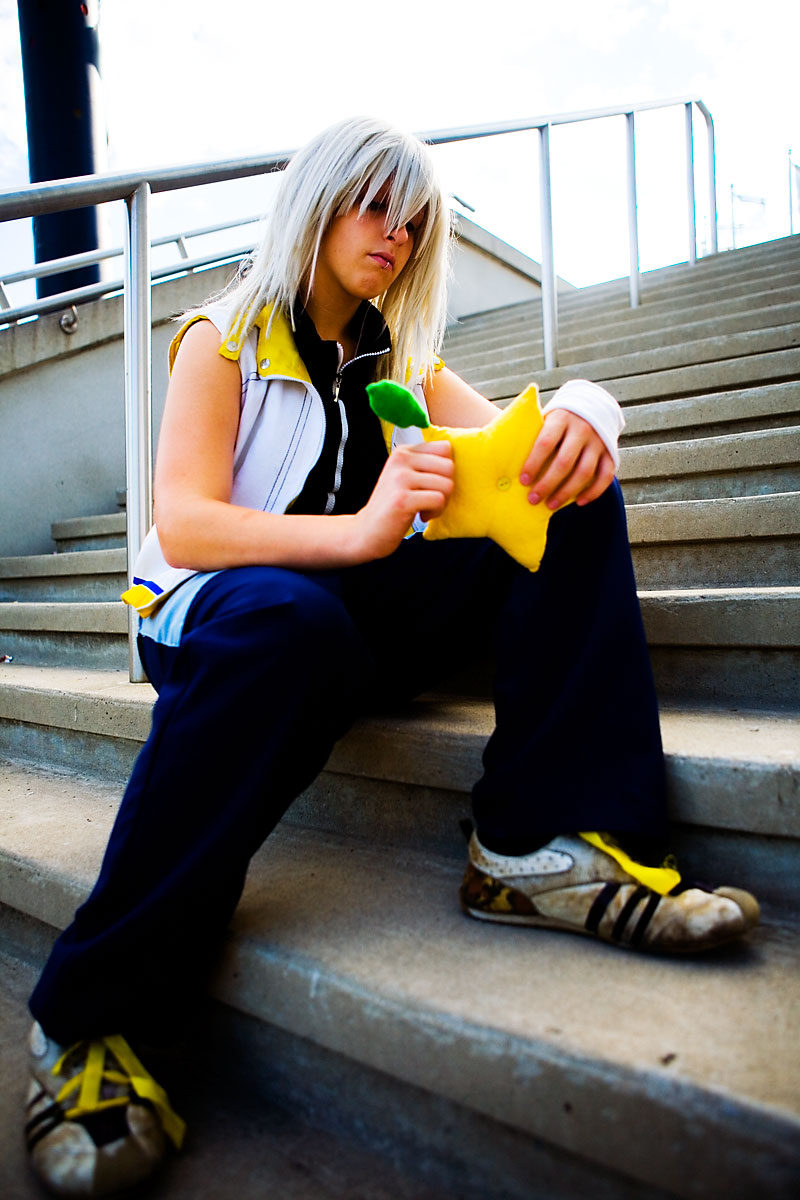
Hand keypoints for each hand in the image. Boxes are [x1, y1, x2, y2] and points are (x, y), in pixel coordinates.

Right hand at [354, 440, 453, 559]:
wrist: (367, 531)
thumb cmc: (393, 505)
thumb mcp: (406, 476)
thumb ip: (426, 464)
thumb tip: (460, 458)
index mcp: (403, 452)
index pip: (444, 448)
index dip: (445, 470)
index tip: (432, 484)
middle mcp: (400, 460)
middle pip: (449, 467)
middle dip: (446, 488)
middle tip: (430, 499)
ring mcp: (400, 479)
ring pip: (446, 484)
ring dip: (441, 502)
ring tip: (424, 508)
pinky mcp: (403, 499)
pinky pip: (439, 500)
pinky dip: (435, 512)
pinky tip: (421, 515)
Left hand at [519, 409, 614, 509]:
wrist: (591, 406)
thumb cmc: (557, 421)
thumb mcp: (544, 419)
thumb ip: (530, 435)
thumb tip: (501, 462)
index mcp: (561, 419)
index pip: (546, 443)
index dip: (533, 463)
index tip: (523, 480)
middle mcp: (582, 429)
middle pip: (565, 461)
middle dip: (547, 483)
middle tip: (533, 499)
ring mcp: (598, 442)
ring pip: (585, 472)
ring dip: (567, 492)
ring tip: (550, 505)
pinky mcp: (610, 453)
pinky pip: (605, 476)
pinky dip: (593, 492)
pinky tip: (578, 502)